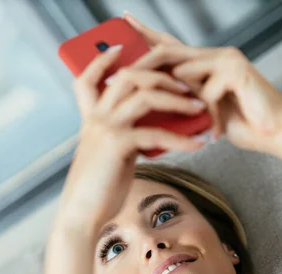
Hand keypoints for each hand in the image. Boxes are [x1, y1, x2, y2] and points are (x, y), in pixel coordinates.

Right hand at [59, 44, 205, 229]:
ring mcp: (105, 129)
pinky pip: (156, 133)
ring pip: (145, 96)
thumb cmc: (98, 190)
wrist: (81, 215)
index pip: (88, 79)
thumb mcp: (110, 157)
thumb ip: (125, 137)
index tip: (121, 49)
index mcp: (91, 119)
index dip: (103, 60)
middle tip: (187, 86)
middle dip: (162, 75)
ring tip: (200, 108)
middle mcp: (96, 118)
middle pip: (129, 77)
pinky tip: (197, 145)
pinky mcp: (118, 145)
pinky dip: (182, 139)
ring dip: (178, 99)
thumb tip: (155, 134)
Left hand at [124, 12, 281, 182]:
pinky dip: (209, 117)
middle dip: (141, 66)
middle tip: (116, 78)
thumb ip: (179, 98)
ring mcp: (226, 59)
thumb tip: (147, 101)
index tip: (125, 19)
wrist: (277, 134)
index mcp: (203, 63)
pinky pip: (203, 93)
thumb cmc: (239, 123)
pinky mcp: (236, 71)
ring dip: (183, 106)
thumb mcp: (199, 111)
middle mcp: (214, 55)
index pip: (169, 44)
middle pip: (166, 51)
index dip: (146, 33)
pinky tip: (218, 130)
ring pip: (181, 75)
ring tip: (198, 124)